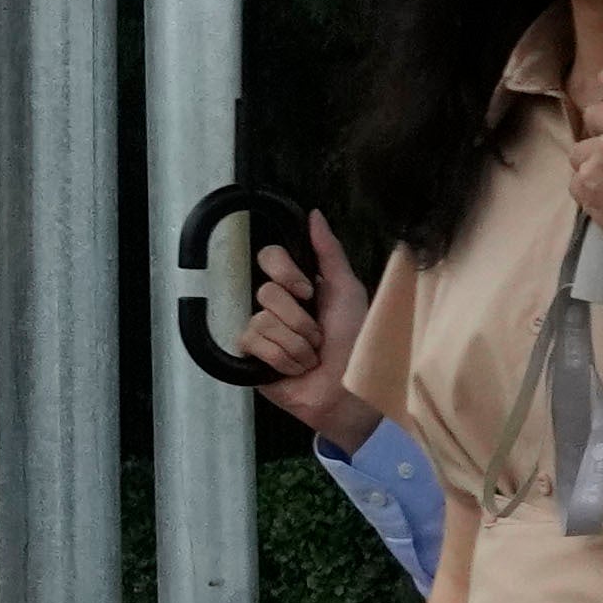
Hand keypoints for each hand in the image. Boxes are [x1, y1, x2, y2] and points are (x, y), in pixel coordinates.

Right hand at [242, 211, 380, 453]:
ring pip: (262, 320)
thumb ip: (329, 252)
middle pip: (266, 291)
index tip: (308, 293)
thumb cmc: (353, 340)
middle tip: (317, 336)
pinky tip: (294, 369)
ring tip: (310, 357)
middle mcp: (274, 304)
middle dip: (299, 319)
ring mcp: (259, 329)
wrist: (346, 388)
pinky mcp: (249, 355)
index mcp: (296, 285)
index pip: (269, 256)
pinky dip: (283, 358)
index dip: (285, 272)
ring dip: (297, 344)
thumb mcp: (347, 291)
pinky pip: (254, 342)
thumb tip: (313, 214)